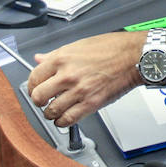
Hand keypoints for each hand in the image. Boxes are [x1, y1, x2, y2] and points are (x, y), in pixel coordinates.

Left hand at [27, 31, 146, 127]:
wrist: (134, 57)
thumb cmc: (112, 48)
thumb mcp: (79, 45)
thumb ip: (56, 55)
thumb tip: (40, 58)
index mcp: (62, 58)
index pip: (33, 77)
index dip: (31, 85)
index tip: (34, 88)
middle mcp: (68, 75)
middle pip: (38, 96)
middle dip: (38, 100)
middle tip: (42, 100)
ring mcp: (79, 91)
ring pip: (51, 111)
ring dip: (50, 113)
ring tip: (54, 110)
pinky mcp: (91, 104)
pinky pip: (68, 120)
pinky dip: (62, 122)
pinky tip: (64, 118)